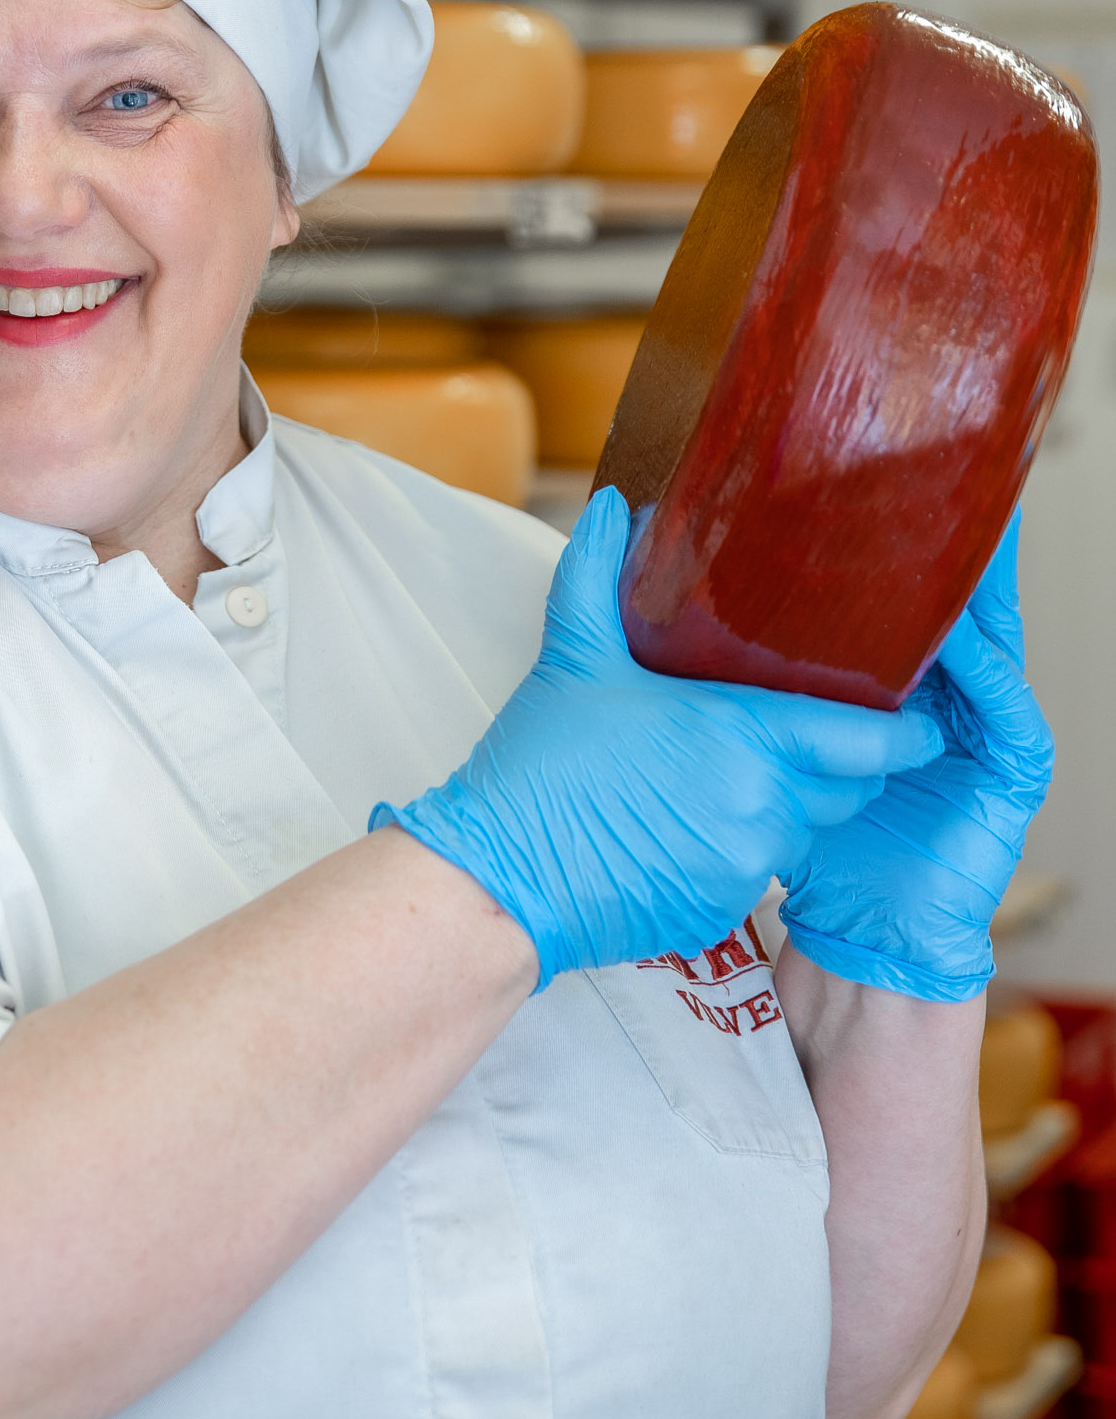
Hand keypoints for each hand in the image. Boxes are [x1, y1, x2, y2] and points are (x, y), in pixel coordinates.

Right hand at [372, 486, 944, 984]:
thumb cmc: (539, 768)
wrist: (499, 882)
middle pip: (851, 786)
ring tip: (748, 767)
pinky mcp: (720, 911)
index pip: (869, 740)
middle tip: (828, 725)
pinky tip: (694, 820)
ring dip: (794, 801)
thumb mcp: (572, 659)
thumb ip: (599, 575)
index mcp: (742, 738)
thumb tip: (614, 506)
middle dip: (850, 761)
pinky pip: (759, 871)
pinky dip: (743, 845)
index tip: (919, 711)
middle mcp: (761, 806)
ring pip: (808, 829)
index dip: (907, 729)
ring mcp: (743, 865)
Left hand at [780, 517, 1052, 1001]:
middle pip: (953, 603)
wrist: (859, 933)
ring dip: (972, 594)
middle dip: (946, 545)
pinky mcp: (1012, 772)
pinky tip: (960, 638)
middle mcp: (950, 694)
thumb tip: (663, 594)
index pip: (904, 594)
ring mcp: (987, 730)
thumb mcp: (769, 741)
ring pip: (988, 642)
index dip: (895, 539)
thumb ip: (739, 675)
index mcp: (898, 682)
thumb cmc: (815, 839)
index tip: (870, 474)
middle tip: (931, 475)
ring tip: (952, 536)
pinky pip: (1006, 708)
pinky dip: (984, 670)